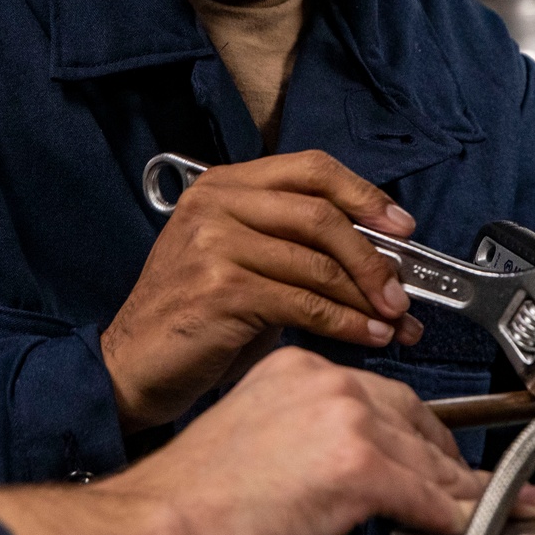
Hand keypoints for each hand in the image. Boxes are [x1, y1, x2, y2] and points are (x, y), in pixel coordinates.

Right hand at [0, 348, 534, 534]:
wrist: (159, 524)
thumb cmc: (188, 499)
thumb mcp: (251, 436)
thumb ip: (299, 433)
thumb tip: (332, 464)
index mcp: (295, 366)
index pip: (376, 389)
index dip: (414, 424)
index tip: (432, 446)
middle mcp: (325, 380)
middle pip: (412, 413)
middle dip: (447, 451)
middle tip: (469, 480)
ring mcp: (346, 419)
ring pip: (427, 456)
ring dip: (462, 487)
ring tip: (490, 506)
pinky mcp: (360, 468)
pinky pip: (428, 498)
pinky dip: (454, 517)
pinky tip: (464, 530)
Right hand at [101, 150, 423, 430]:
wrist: (132, 365)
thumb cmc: (195, 319)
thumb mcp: (241, 261)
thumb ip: (295, 245)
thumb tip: (379, 258)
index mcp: (223, 185)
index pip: (311, 169)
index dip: (364, 195)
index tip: (401, 226)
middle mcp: (216, 204)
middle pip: (320, 215)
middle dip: (373, 256)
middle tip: (403, 289)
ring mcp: (214, 244)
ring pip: (317, 264)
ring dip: (366, 297)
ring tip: (393, 321)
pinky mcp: (220, 289)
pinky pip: (305, 304)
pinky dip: (347, 323)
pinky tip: (368, 337)